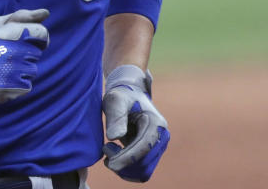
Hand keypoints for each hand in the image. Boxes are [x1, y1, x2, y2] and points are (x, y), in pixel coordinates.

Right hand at [0, 9, 49, 102]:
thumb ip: (22, 17)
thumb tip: (46, 13)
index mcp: (12, 34)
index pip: (42, 33)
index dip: (38, 36)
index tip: (28, 39)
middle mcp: (15, 53)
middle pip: (36, 53)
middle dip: (26, 52)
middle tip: (9, 53)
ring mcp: (13, 73)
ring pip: (32, 70)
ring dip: (22, 68)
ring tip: (4, 66)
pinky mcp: (11, 90)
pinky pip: (26, 85)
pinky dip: (18, 82)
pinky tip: (4, 77)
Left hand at [102, 65, 169, 181]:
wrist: (128, 96)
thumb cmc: (121, 96)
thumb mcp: (115, 100)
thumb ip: (115, 116)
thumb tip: (115, 136)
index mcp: (156, 123)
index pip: (144, 148)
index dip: (127, 158)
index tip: (109, 162)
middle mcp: (162, 137)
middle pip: (144, 164)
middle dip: (123, 163)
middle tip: (105, 148)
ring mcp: (158, 147)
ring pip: (143, 172)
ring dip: (124, 169)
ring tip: (109, 151)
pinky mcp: (151, 153)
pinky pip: (141, 172)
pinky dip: (126, 170)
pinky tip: (114, 156)